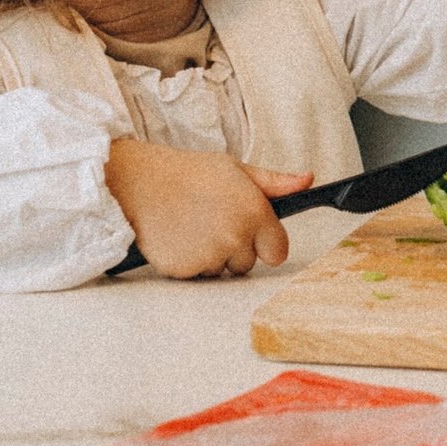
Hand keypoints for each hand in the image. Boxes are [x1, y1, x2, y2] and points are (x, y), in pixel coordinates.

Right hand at [105, 139, 308, 276]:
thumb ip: (274, 182)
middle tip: (212, 220)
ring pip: (221, 271)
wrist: (140, 183)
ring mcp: (209, 256)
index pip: (278, 251)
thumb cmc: (189, 173)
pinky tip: (177, 237)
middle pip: (247, 263)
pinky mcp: (184, 270)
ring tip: (191, 225)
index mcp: (254, 212)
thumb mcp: (236, 169)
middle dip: (235, 248)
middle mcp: (235, 237)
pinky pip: (195, 276)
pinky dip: (188, 262)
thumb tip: (306, 181)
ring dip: (210, 256)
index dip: (265, 243)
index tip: (250, 232)